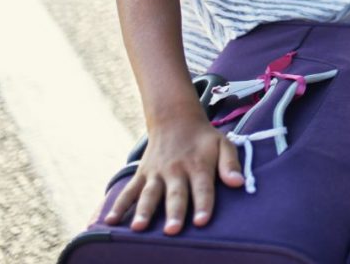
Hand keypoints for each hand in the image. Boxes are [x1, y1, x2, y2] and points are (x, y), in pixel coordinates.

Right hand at [104, 112, 244, 234]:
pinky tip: (110, 221)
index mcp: (198, 165)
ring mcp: (156, 173)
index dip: (203, 204)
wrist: (175, 119)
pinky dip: (119, 206)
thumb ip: (230, 163)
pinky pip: (129, 191)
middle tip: (172, 230)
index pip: (202, 187)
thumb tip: (239, 183)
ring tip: (139, 227)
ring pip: (149, 194)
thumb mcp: (223, 144)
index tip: (201, 221)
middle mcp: (176, 170)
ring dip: (144, 211)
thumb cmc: (203, 139)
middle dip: (174, 212)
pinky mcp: (141, 175)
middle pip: (175, 194)